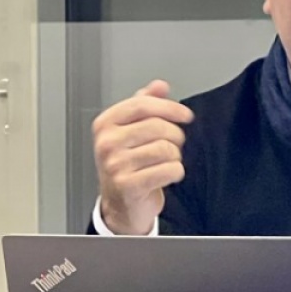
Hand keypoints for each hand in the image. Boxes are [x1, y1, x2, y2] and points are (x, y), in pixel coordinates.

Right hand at [92, 80, 193, 234]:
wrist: (120, 205)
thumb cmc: (126, 166)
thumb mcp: (129, 131)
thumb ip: (143, 105)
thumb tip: (159, 86)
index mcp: (105, 124)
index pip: (142, 104)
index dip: (169, 107)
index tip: (185, 115)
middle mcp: (106, 143)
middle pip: (157, 126)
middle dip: (174, 136)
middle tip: (174, 144)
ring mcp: (115, 165)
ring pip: (166, 149)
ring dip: (175, 156)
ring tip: (166, 162)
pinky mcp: (128, 185)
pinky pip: (169, 169)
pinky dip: (175, 172)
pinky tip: (166, 175)